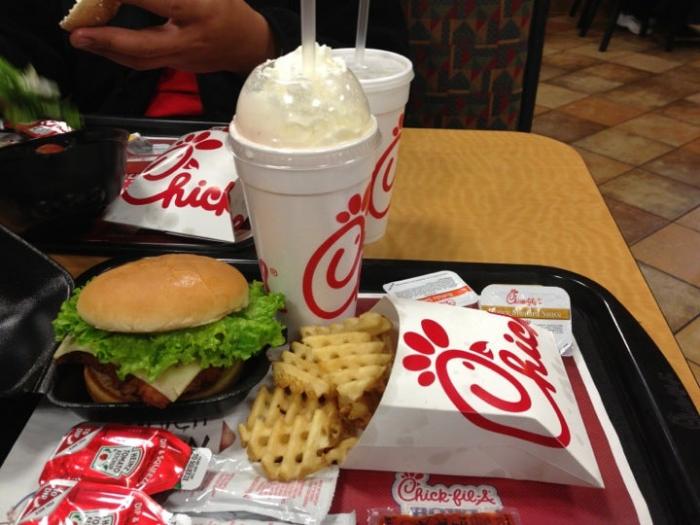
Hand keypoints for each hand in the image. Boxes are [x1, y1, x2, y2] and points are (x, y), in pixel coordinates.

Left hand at [68, 0, 276, 72]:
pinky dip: (121, 54)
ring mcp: (183, 57)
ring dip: (109, 51)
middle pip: (145, 45)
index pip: (159, 2)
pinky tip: (102, 44)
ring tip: (81, 40)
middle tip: (78, 34)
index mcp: (199, 10)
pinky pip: (145, 61)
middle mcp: (190, 38)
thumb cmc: (227, 7)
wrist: (248, 44)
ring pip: (142, 59)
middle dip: (109, 40)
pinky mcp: (178, 65)